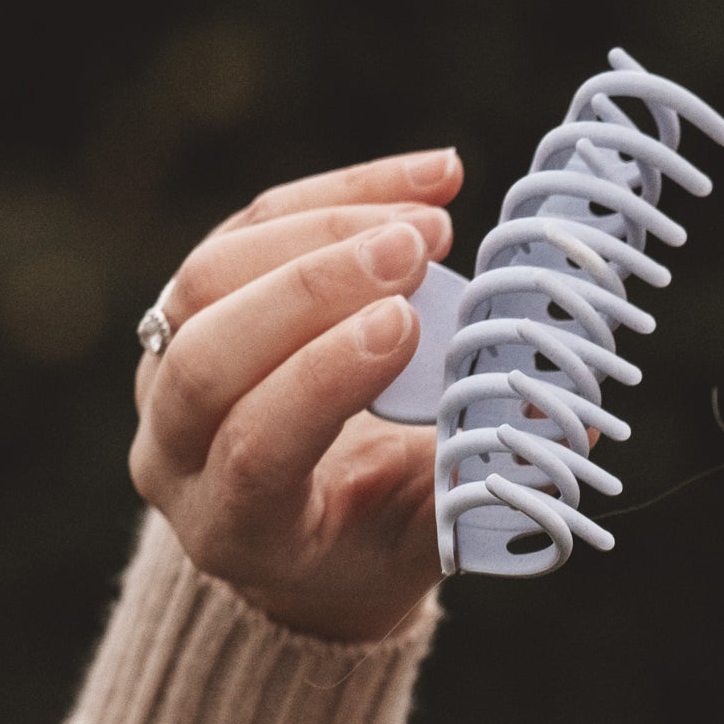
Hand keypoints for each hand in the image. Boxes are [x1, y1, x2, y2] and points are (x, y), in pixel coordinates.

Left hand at [130, 149, 462, 641]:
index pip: (254, 445)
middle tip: (414, 249)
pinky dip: (338, 196)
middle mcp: (176, 451)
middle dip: (315, 287)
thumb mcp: (430, 539)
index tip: (406, 324)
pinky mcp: (191, 305)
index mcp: (237, 525)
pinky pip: (248, 228)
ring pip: (209, 278)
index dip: (325, 378)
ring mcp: (164, 372)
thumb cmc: (376, 543)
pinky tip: (427, 181)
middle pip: (208, 353)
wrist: (303, 535)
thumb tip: (559, 415)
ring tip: (430, 217)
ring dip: (325, 229)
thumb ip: (481, 485)